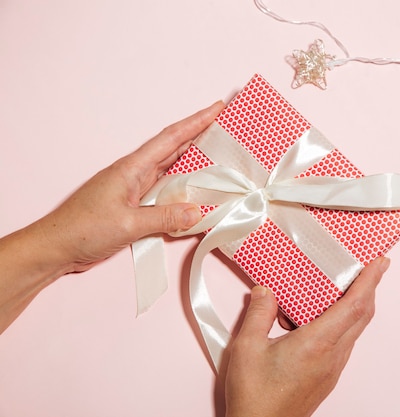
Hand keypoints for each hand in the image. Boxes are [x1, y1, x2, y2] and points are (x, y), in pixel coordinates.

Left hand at [0, 102, 223, 331]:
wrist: (55, 247)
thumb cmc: (82, 229)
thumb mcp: (128, 224)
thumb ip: (164, 218)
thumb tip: (198, 212)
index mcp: (133, 168)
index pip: (171, 138)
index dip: (196, 122)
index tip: (217, 108)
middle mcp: (136, 174)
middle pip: (175, 150)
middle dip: (201, 137)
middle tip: (227, 131)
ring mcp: (135, 190)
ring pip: (172, 172)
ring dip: (195, 164)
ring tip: (220, 159)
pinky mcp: (135, 206)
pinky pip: (165, 193)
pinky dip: (183, 191)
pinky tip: (196, 195)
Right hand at [224, 257, 389, 416]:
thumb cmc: (255, 396)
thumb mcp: (247, 348)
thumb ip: (258, 314)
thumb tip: (265, 292)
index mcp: (317, 343)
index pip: (355, 305)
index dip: (370, 281)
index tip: (379, 263)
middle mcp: (332, 355)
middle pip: (362, 315)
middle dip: (371, 288)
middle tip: (372, 268)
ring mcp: (333, 368)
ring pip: (354, 329)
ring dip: (356, 305)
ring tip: (342, 288)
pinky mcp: (327, 376)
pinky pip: (343, 342)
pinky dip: (341, 322)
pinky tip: (320, 319)